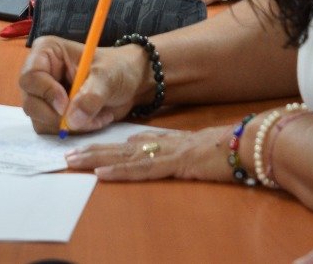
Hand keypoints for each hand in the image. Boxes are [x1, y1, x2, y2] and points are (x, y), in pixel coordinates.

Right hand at [18, 35, 150, 133]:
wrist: (129, 83)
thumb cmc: (117, 69)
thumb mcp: (108, 77)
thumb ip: (91, 97)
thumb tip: (72, 120)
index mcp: (47, 52)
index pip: (31, 76)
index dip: (46, 93)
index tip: (65, 105)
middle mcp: (39, 73)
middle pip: (31, 102)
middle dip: (58, 115)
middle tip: (85, 117)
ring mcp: (43, 95)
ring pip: (40, 120)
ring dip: (69, 125)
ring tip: (96, 116)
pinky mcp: (50, 113)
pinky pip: (50, 130)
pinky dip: (72, 131)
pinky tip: (92, 121)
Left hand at [64, 126, 232, 182]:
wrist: (246, 144)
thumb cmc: (224, 149)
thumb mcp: (191, 147)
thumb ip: (167, 146)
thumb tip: (141, 144)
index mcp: (164, 140)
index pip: (127, 142)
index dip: (103, 145)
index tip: (81, 148)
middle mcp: (160, 143)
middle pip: (119, 146)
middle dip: (91, 150)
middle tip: (67, 155)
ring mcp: (166, 152)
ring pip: (124, 155)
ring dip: (97, 158)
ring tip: (74, 162)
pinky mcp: (175, 164)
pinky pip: (143, 168)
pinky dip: (121, 171)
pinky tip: (103, 173)